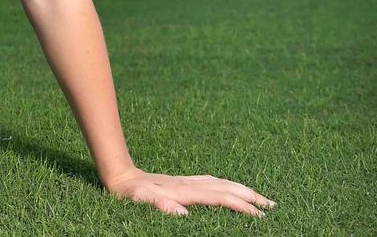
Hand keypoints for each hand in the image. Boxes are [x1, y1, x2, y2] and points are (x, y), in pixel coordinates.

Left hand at [103, 167, 275, 216]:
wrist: (119, 176)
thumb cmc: (129, 193)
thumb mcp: (140, 202)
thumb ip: (159, 206)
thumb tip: (182, 214)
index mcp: (184, 191)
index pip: (219, 198)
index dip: (240, 206)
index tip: (259, 216)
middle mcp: (189, 184)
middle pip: (227, 188)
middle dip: (250, 196)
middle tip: (273, 207)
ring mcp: (187, 181)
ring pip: (221, 183)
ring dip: (242, 189)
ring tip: (260, 198)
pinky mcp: (182, 181)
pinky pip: (212, 181)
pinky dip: (227, 185)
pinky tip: (230, 188)